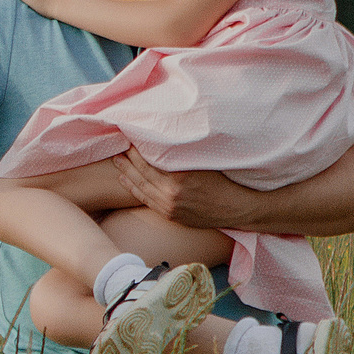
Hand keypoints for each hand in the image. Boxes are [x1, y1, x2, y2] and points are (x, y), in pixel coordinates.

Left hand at [109, 149, 254, 230]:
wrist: (236, 209)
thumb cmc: (223, 181)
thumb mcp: (204, 163)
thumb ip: (182, 155)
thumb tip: (165, 139)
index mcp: (180, 177)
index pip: (150, 160)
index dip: (138, 150)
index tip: (130, 138)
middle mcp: (171, 192)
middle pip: (142, 173)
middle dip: (128, 160)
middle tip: (118, 148)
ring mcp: (169, 206)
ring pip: (141, 188)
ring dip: (127, 174)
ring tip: (117, 161)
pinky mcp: (170, 215)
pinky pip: (146, 200)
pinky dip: (134, 189)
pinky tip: (126, 180)